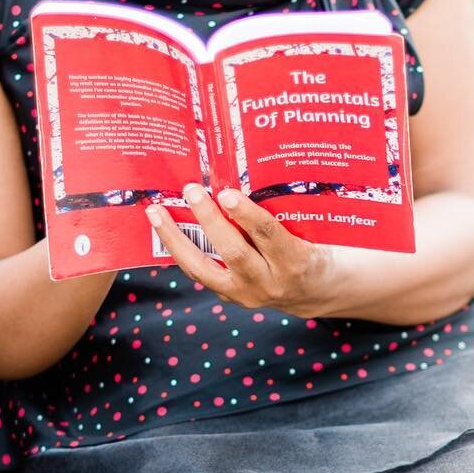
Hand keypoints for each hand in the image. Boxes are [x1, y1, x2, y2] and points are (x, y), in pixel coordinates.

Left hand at [146, 182, 344, 317]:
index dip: (247, 215)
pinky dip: (180, 250)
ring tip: (156, 212)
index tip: (227, 192)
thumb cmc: (316, 247)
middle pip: (233, 251)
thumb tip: (244, 176)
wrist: (316, 290)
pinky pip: (200, 272)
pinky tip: (164, 229)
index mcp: (296, 262)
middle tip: (191, 190)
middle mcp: (269, 283)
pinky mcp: (230, 297)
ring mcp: (246, 294)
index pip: (269, 236)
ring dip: (176, 239)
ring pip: (203, 268)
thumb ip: (282, 212)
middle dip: (207, 220)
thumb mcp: (311, 230)